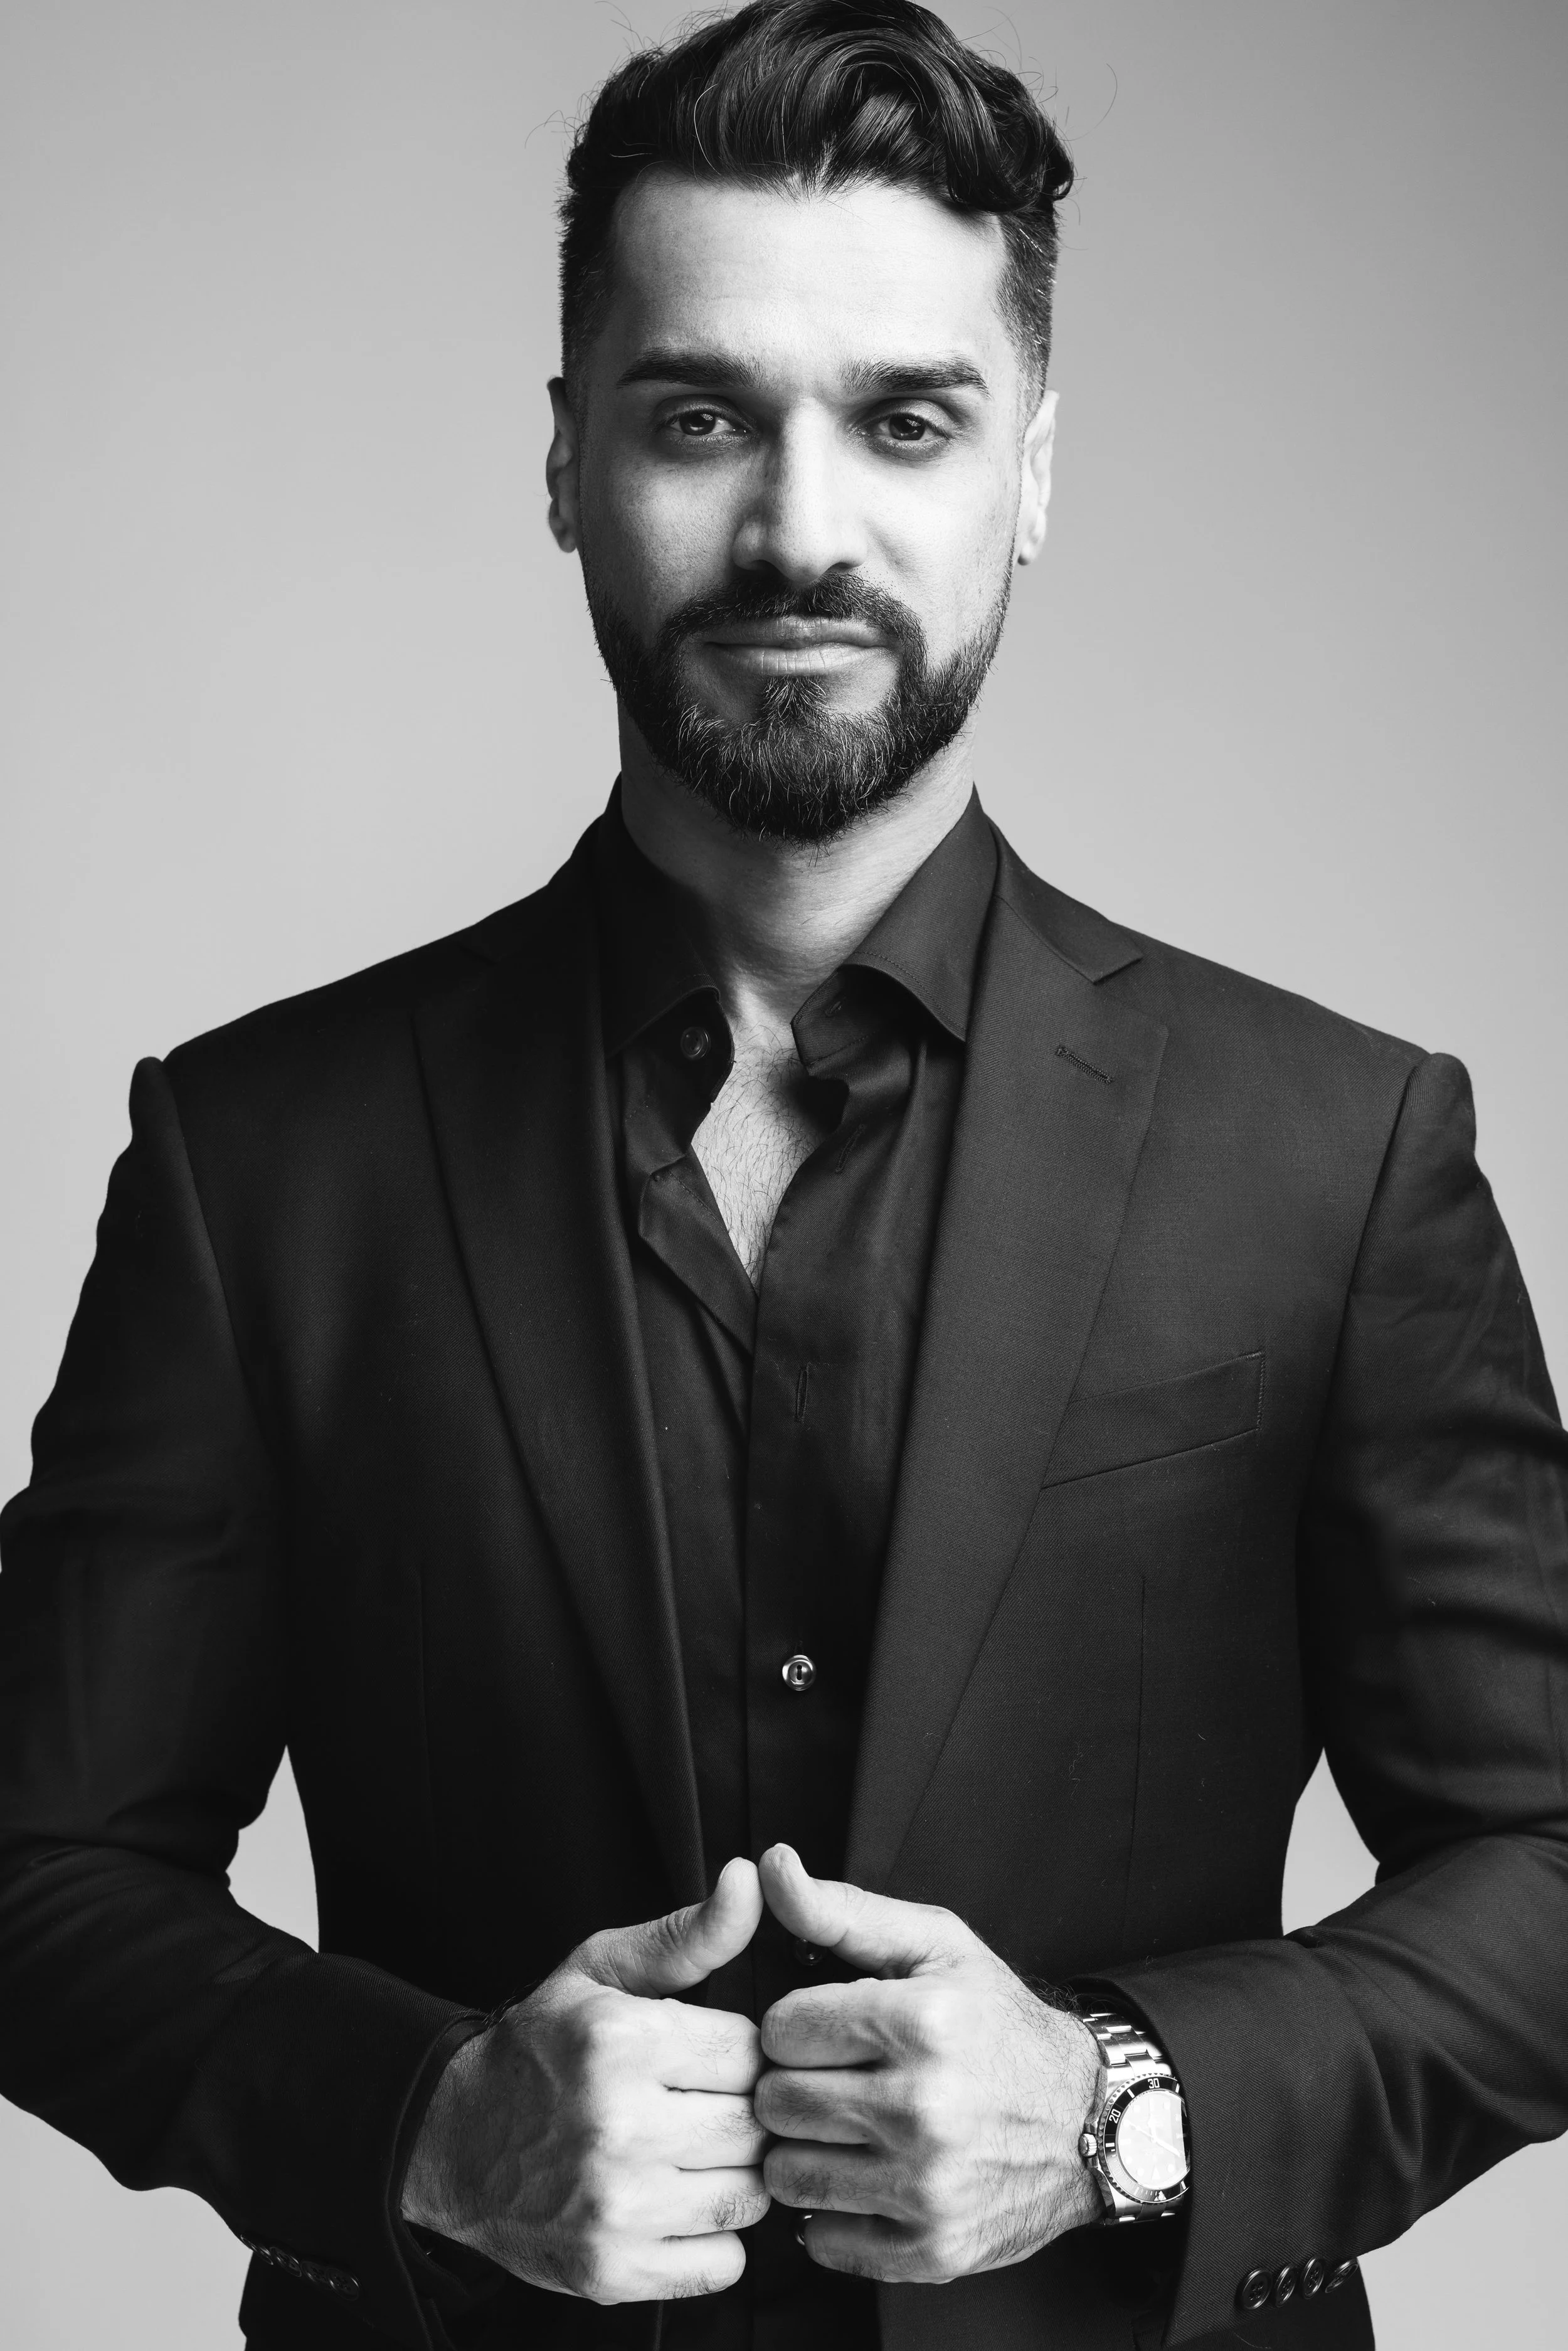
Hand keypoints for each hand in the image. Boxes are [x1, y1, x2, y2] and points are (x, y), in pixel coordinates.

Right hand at [401, 1857, 769, 2302]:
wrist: (452, 2138)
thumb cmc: (538, 2049)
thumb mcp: (601, 1970)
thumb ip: (688, 1932)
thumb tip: (749, 1880)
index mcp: (620, 2041)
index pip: (749, 2049)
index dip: (739, 2051)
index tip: (711, 2056)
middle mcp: (619, 2126)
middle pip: (753, 2124)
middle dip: (740, 2111)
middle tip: (703, 2104)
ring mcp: (615, 2208)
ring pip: (748, 2195)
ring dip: (733, 2173)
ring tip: (691, 2149)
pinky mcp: (610, 2272)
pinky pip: (722, 2264)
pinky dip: (714, 2239)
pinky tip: (678, 2201)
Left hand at [754, 1845, 1101, 2283]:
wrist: (1088, 2119)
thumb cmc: (996, 2023)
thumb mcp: (933, 1945)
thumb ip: (842, 1908)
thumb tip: (773, 1865)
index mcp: (922, 2022)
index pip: (780, 2029)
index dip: (795, 2026)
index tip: (825, 2030)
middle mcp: (924, 2107)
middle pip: (777, 2103)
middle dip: (791, 2085)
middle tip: (830, 2079)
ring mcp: (928, 2186)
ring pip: (787, 2174)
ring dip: (804, 2150)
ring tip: (843, 2128)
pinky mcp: (931, 2250)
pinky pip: (823, 2241)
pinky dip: (832, 2214)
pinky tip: (865, 2178)